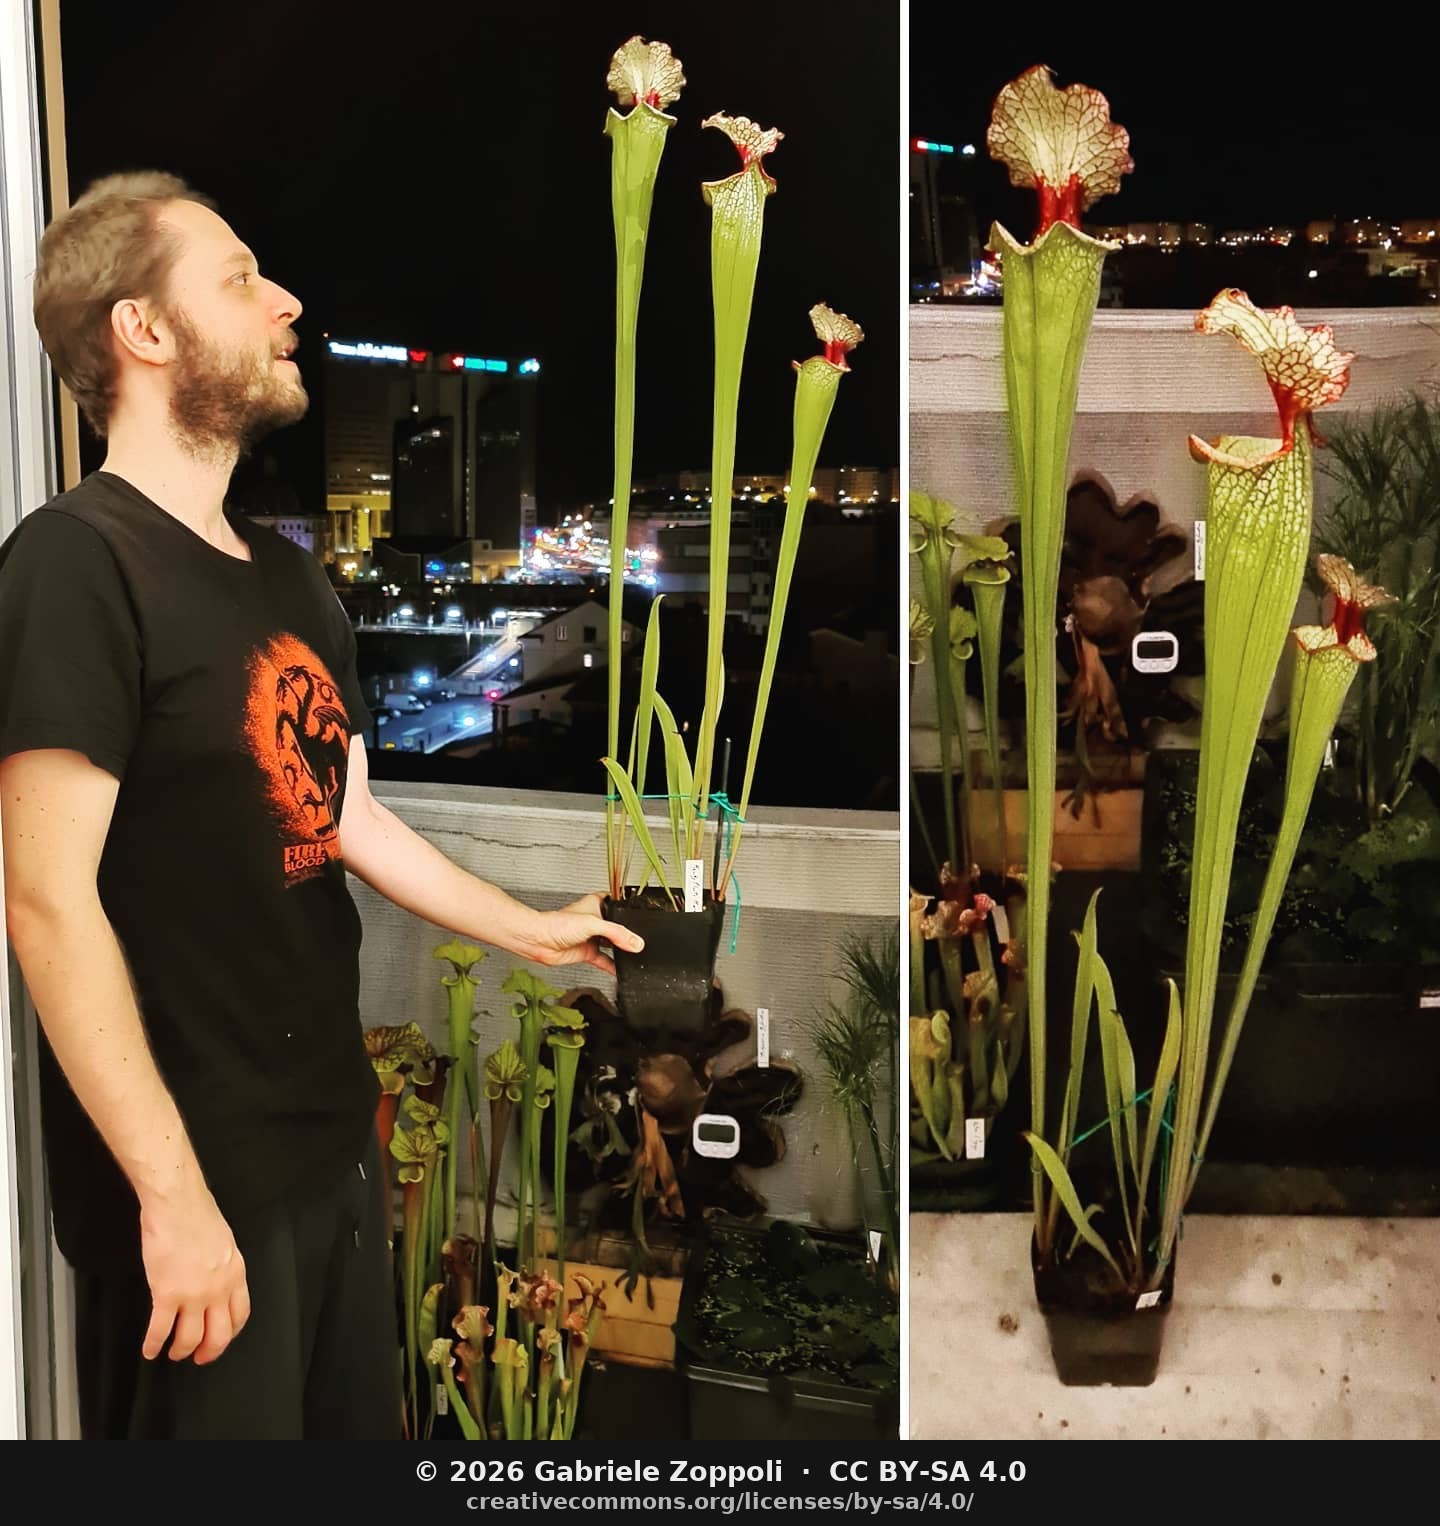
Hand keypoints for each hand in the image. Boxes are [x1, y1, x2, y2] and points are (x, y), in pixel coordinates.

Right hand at [138, 1182, 249, 1364]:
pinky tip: (149, 1349)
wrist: (178, 1204)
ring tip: (172, 1352)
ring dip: (180, 1350)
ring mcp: (193, 1294)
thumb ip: (222, 1267)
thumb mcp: (224, 1243)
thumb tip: (216, 1280)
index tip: (220, 1339)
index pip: (240, 1314)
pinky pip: (160, 1329)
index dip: (229, 1333)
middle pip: (218, 1335)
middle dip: (208, 1351)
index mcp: (235, 1273)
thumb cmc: (198, 1216)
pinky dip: (153, 1344)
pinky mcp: (167, 1294)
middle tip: (198, 1357)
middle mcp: (219, 1289)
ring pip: (189, 1338)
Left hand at [527, 893, 644, 975]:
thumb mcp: (593, 924)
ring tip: (634, 954)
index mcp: (597, 904)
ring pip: (612, 944)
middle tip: (641, 940)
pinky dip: (612, 966)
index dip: (629, 910)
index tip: (643, 917)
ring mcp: (591, 937)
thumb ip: (617, 933)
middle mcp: (595, 920)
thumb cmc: (557, 924)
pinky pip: (604, 960)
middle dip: (628, 934)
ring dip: (621, 950)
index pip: (619, 904)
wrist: (539, 941)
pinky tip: (621, 970)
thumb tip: (636, 943)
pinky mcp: (587, 952)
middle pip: (618, 927)